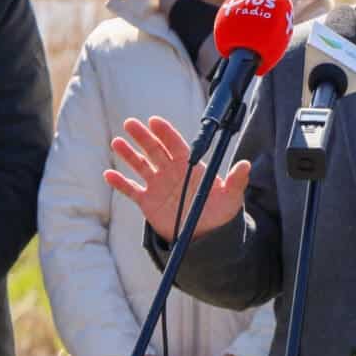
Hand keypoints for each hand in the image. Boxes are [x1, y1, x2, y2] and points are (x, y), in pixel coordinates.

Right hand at [104, 115, 249, 241]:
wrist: (205, 235)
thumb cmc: (220, 212)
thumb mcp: (231, 197)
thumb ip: (237, 180)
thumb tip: (246, 164)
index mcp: (189, 167)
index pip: (176, 145)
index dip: (165, 133)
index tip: (154, 121)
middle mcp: (171, 172)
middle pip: (155, 150)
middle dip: (143, 137)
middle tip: (130, 123)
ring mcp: (158, 185)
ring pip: (140, 166)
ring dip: (129, 154)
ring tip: (117, 142)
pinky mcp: (148, 201)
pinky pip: (131, 190)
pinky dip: (120, 183)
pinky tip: (108, 174)